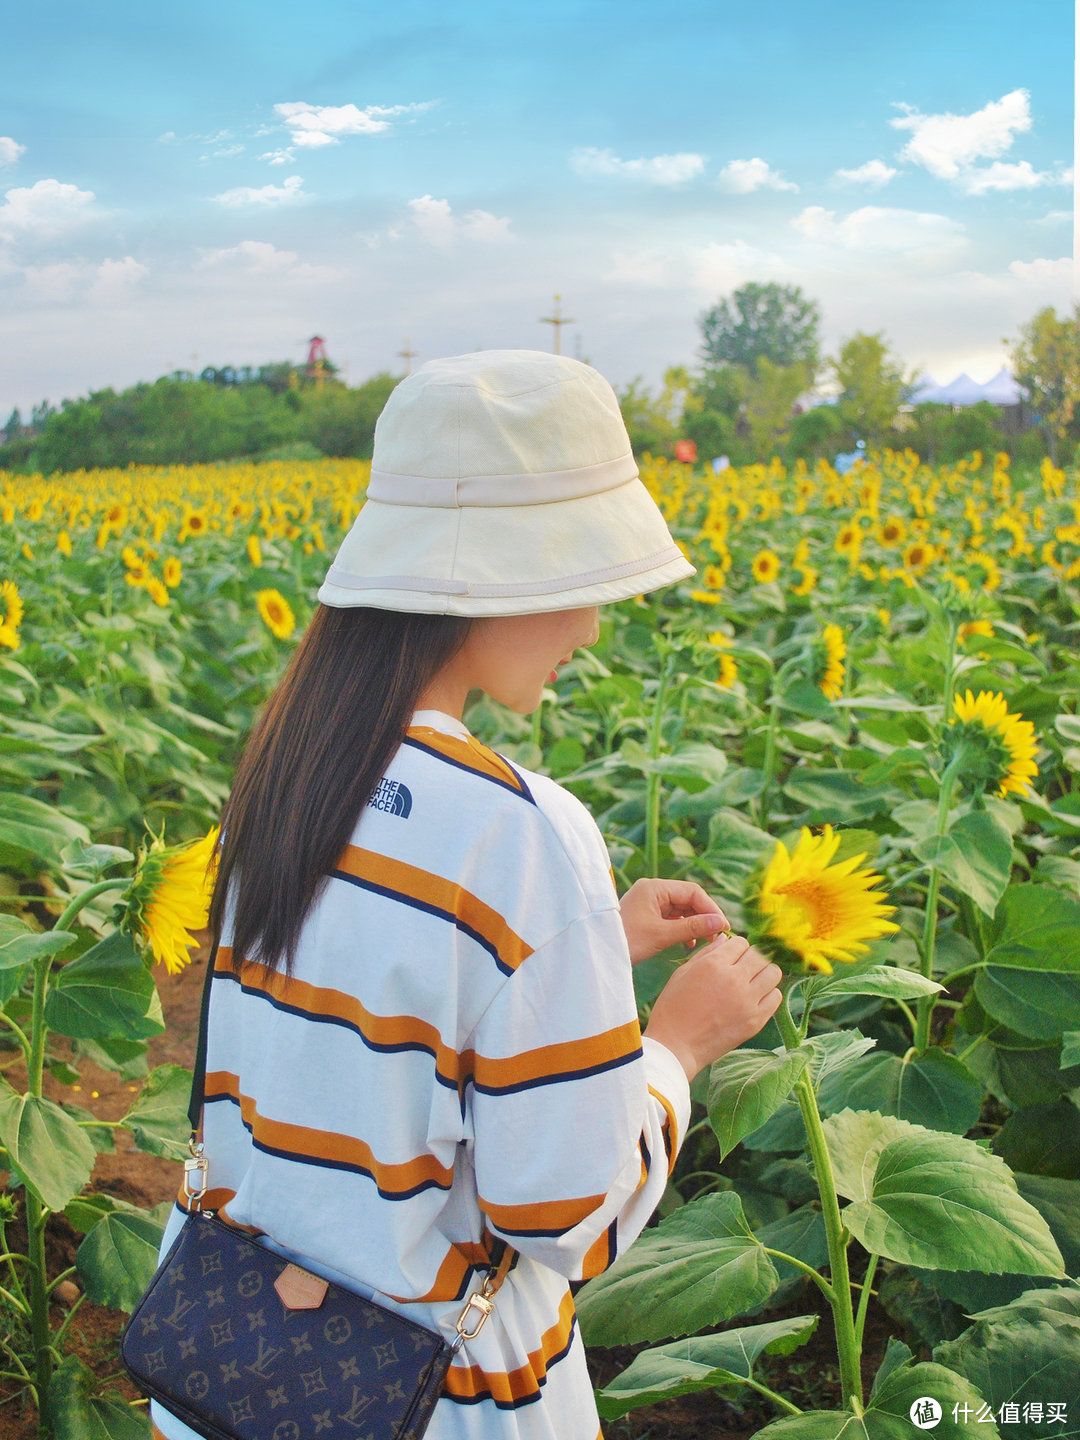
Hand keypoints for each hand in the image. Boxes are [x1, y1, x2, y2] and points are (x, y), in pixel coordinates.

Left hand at [619, 878, 730, 963]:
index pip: (692, 891)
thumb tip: (721, 923)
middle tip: (717, 936)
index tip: (723, 926)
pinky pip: (672, 918)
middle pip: (688, 899)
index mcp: (654, 887)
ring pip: (681, 909)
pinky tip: (689, 943)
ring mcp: (649, 903)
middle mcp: (652, 891)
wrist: (599, 954)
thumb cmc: (626, 942)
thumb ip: (692, 927)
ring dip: (694, 924)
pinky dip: (683, 929)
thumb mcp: (661, 935)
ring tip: (705, 941)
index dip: (710, 908)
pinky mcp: (647, 916)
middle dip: (704, 916)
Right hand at [643, 934, 782, 1082]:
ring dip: (763, 973)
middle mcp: (734, 980)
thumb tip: (725, 940)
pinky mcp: (755, 1021)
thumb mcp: (683, 972)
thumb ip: (707, 953)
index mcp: (714, 965)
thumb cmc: (673, 1007)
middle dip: (750, 958)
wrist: (676, 1045)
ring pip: (773, 973)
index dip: (735, 948)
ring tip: (751, 982)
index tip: (730, 957)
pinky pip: (776, 997)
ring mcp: (748, 1002)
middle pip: (760, 955)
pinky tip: (755, 998)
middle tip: (741, 968)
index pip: (741, 942)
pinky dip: (768, 994)